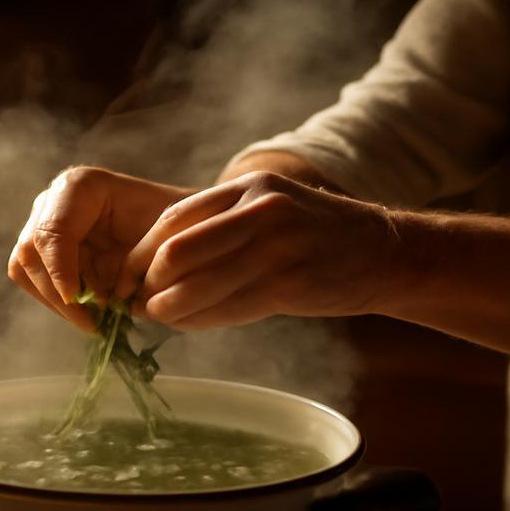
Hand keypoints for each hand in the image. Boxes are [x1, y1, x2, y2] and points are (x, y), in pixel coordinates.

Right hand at [8, 167, 196, 331]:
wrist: (181, 234)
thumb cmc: (181, 228)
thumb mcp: (170, 236)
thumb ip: (140, 254)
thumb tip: (109, 296)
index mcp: (81, 187)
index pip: (51, 229)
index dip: (58, 268)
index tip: (76, 300)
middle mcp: (54, 202)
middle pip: (30, 252)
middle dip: (57, 293)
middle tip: (92, 322)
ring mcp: (45, 226)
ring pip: (25, 270)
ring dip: (57, 303)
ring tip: (95, 322)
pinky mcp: (46, 254)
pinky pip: (35, 284)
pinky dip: (59, 306)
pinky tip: (90, 317)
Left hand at [115, 171, 399, 330]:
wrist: (384, 252)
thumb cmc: (314, 236)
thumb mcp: (269, 211)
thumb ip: (219, 228)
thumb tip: (154, 262)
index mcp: (249, 186)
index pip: (172, 219)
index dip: (140, 253)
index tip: (125, 276)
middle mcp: (261, 210)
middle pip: (176, 250)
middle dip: (146, 281)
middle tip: (134, 301)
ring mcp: (278, 246)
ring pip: (196, 284)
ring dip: (167, 308)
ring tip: (156, 316)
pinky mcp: (290, 284)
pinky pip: (227, 309)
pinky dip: (197, 321)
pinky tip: (186, 324)